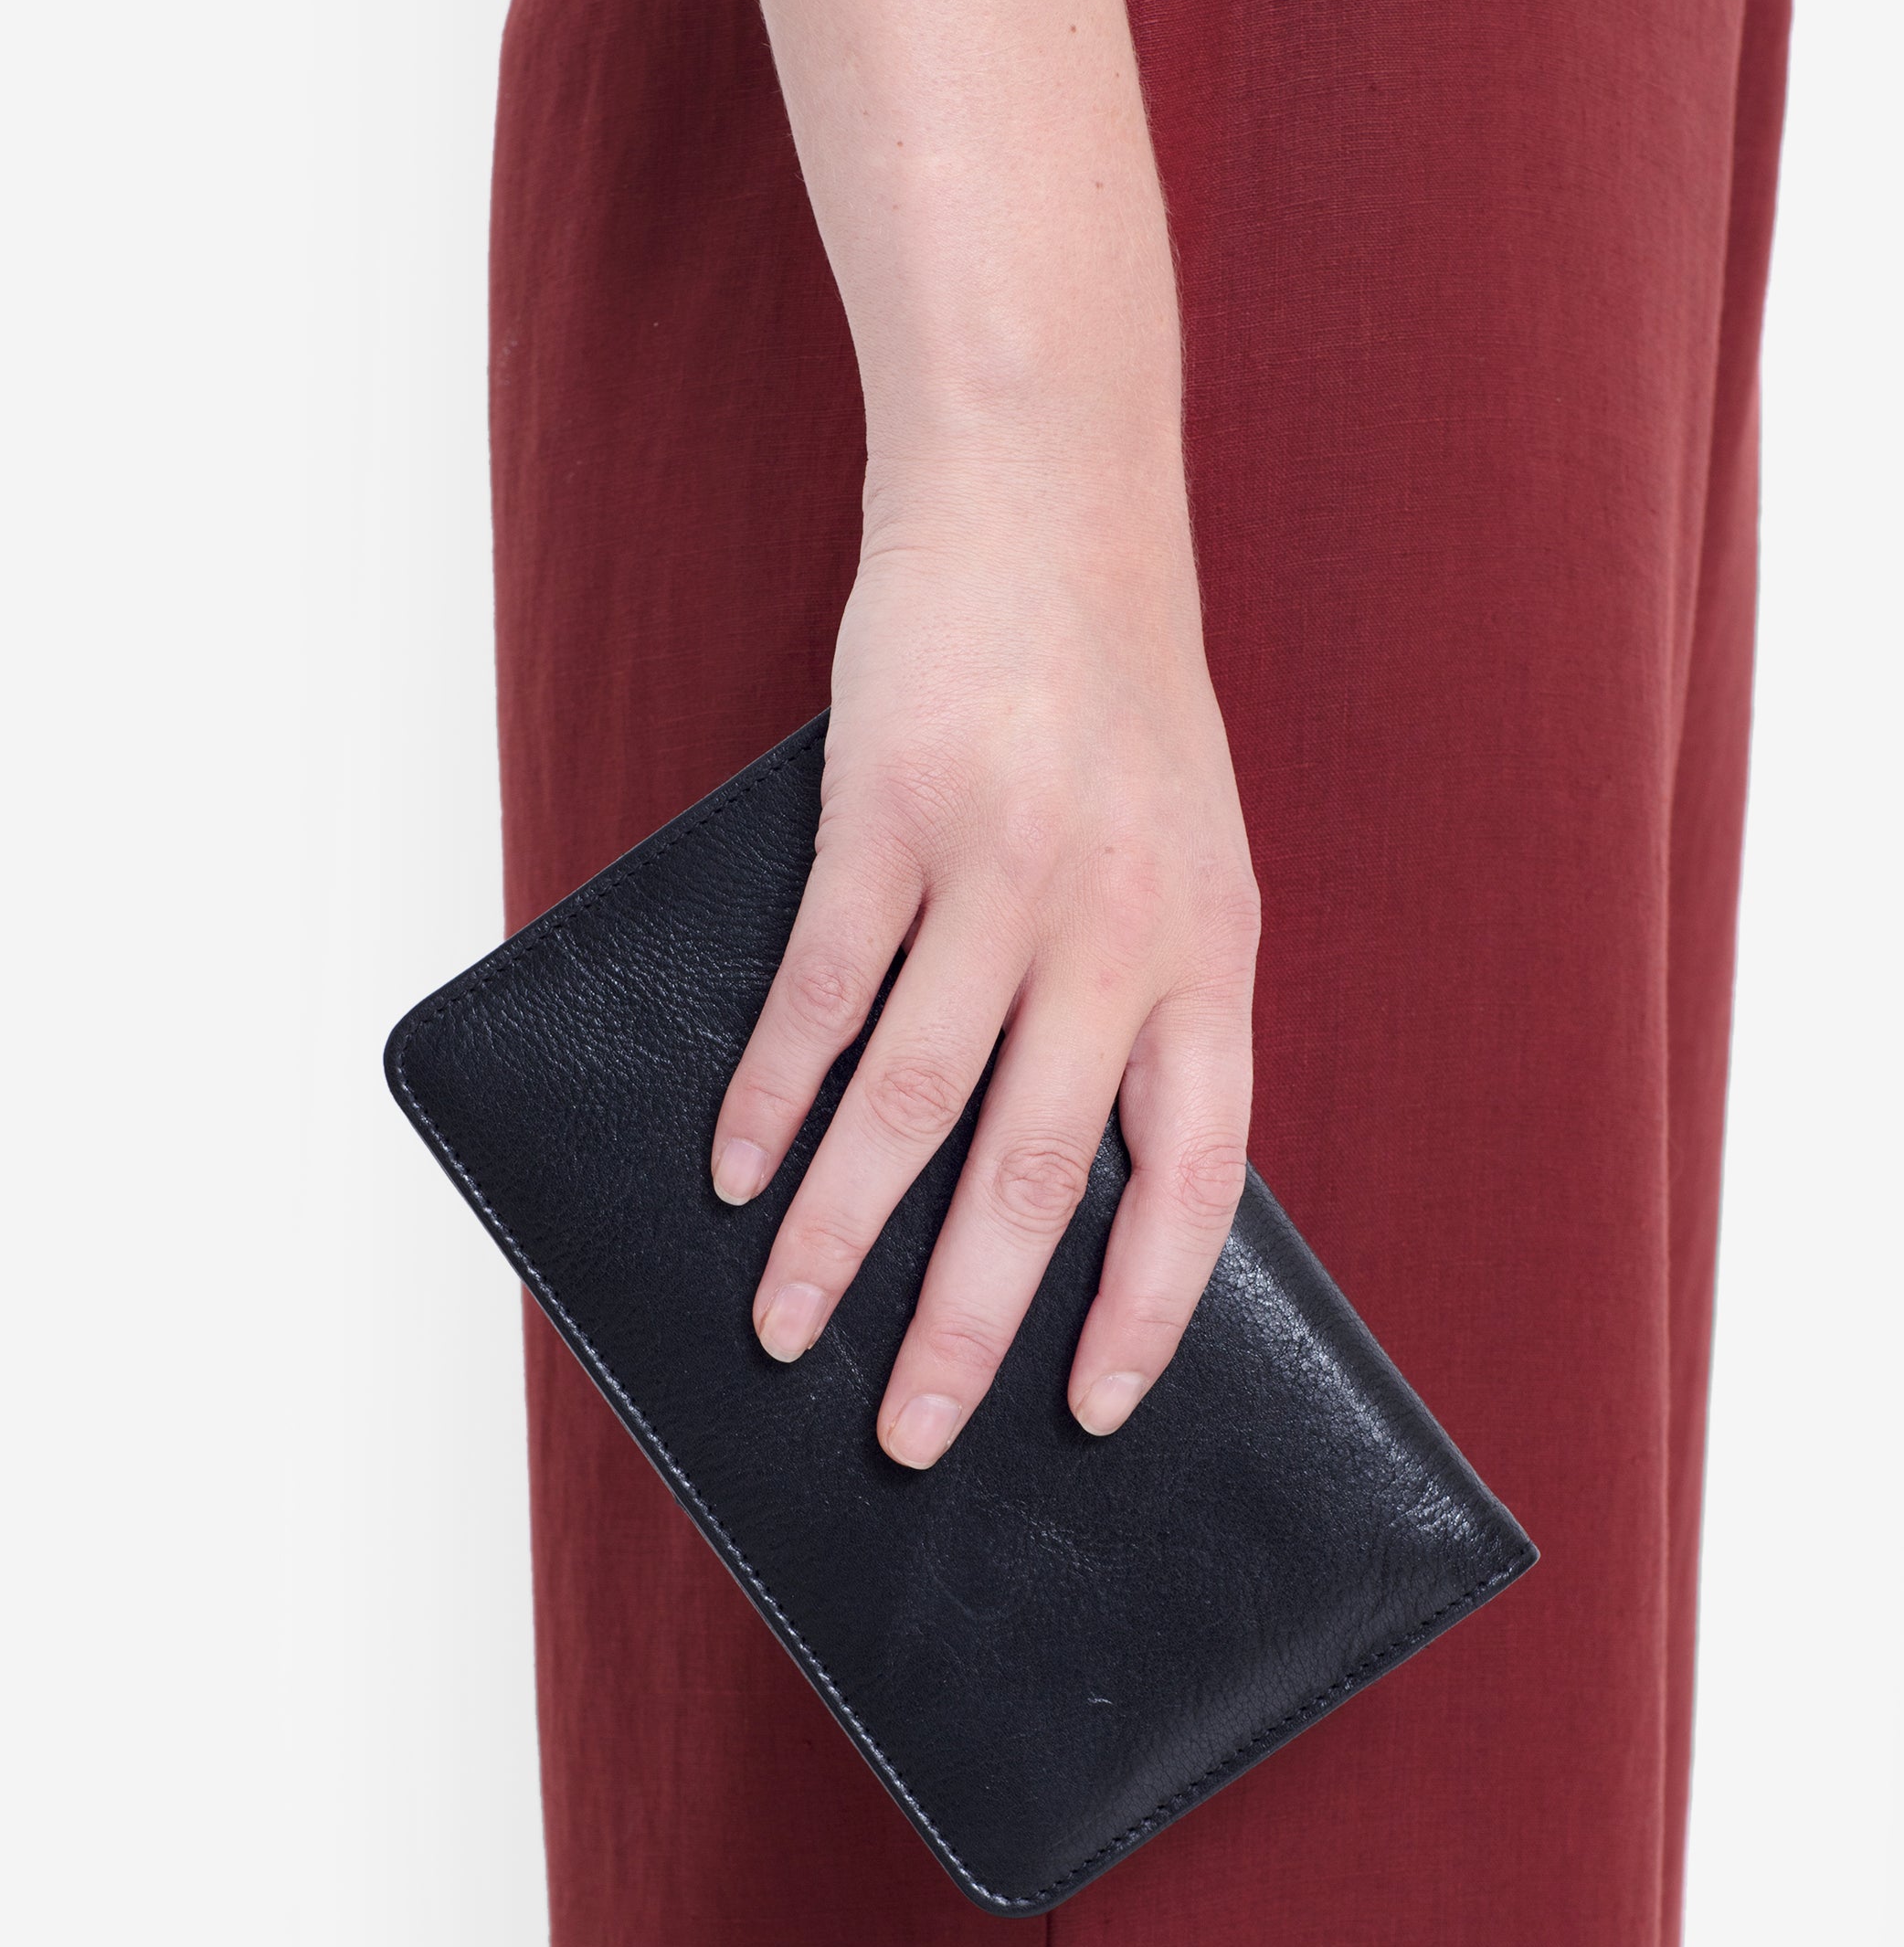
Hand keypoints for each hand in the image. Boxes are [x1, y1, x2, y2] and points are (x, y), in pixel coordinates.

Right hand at [709, 452, 1259, 1466]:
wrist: (1053, 509)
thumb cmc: (1118, 711)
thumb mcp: (1188, 862)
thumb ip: (1149, 1009)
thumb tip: (1075, 1190)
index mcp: (1208, 958)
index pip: (1195, 1175)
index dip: (1144, 1305)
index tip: (1091, 1413)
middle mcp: (1116, 930)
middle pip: (1037, 1172)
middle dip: (966, 1325)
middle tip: (909, 1437)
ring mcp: (1000, 870)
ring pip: (912, 1101)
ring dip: (841, 1236)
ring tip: (786, 1335)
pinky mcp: (891, 812)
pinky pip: (822, 989)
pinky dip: (773, 1093)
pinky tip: (738, 1174)